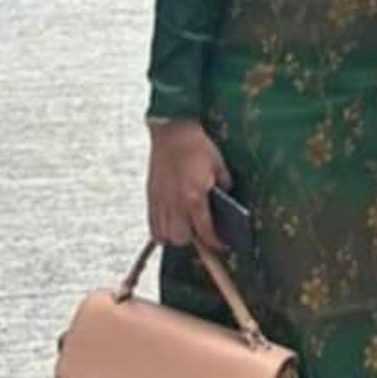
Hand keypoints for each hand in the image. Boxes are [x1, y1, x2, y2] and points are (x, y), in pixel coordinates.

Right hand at [147, 118, 229, 251]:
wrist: (173, 132)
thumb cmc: (197, 147)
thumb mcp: (219, 166)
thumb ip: (224, 185)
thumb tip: (225, 198)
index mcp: (195, 198)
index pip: (206, 232)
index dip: (215, 242)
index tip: (221, 244)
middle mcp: (176, 204)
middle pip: (182, 239)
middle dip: (195, 240)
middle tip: (202, 233)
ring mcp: (161, 201)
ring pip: (164, 235)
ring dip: (176, 236)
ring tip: (186, 230)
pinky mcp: (151, 197)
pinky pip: (152, 225)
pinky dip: (160, 230)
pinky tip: (169, 226)